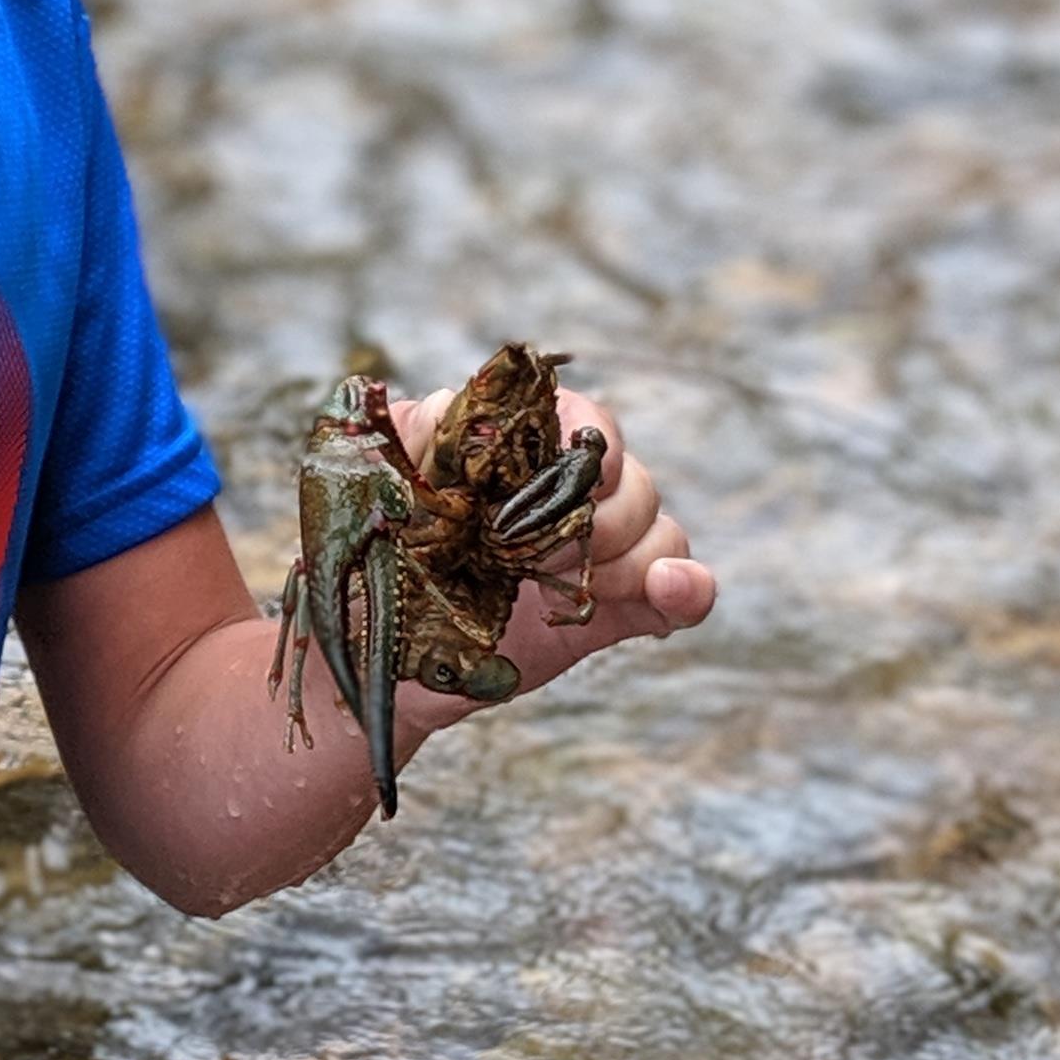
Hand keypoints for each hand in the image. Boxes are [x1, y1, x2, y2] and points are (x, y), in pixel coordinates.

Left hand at [387, 388, 714, 701]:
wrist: (372, 657)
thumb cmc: (372, 559)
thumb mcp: (376, 489)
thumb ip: (413, 438)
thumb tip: (451, 402)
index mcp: (523, 452)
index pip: (587, 420)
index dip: (592, 441)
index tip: (572, 474)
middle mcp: (571, 496)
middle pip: (634, 481)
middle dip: (601, 517)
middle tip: (540, 557)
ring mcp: (598, 554)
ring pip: (660, 531)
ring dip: (630, 558)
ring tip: (565, 588)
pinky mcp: (613, 612)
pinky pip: (679, 592)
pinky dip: (687, 589)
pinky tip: (670, 592)